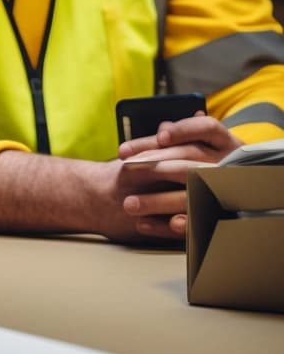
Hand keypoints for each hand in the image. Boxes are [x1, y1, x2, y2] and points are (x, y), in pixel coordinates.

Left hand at [115, 115, 242, 240]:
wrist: (215, 197)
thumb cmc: (195, 163)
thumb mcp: (191, 145)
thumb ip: (176, 137)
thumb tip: (163, 128)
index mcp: (222, 142)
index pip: (207, 128)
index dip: (184, 131)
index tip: (160, 137)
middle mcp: (227, 165)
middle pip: (193, 162)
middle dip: (158, 164)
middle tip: (127, 168)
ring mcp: (223, 194)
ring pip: (190, 196)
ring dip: (157, 201)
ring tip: (129, 204)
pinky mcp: (213, 221)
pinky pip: (190, 225)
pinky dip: (165, 225)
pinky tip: (144, 224)